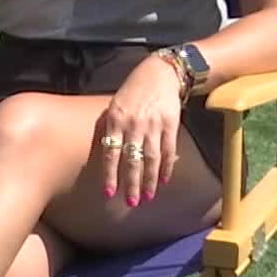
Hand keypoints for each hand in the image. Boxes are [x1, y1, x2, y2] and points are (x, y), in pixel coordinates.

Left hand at [93, 56, 185, 206]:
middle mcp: (134, 124)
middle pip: (132, 160)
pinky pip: (168, 151)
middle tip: (130, 202)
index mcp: (115, 120)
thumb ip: (110, 129)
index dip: (110, 174)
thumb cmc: (132, 92)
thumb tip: (106, 154)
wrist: (160, 73)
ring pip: (151, 159)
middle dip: (131, 184)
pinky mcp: (171, 125)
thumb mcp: (114, 106)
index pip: (111, 153)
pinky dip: (166, 167)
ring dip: (149, 181)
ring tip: (147, 197)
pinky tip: (163, 181)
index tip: (109, 193)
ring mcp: (154, 125)